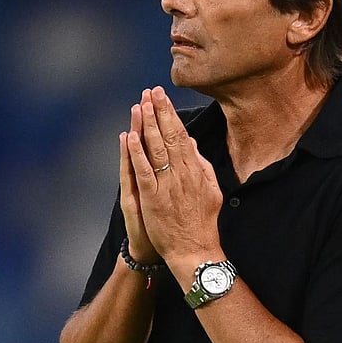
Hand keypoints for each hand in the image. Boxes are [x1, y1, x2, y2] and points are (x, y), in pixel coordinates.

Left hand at [125, 87, 222, 263]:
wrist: (196, 251)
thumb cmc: (203, 223)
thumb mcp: (211, 190)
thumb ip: (201, 165)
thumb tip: (190, 142)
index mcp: (195, 170)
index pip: (181, 135)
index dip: (170, 114)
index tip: (162, 97)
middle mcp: (182, 174)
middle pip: (169, 137)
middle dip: (158, 112)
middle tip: (150, 91)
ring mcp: (167, 186)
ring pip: (156, 150)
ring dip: (146, 126)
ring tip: (140, 105)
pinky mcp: (153, 199)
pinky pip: (144, 172)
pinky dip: (137, 153)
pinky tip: (130, 137)